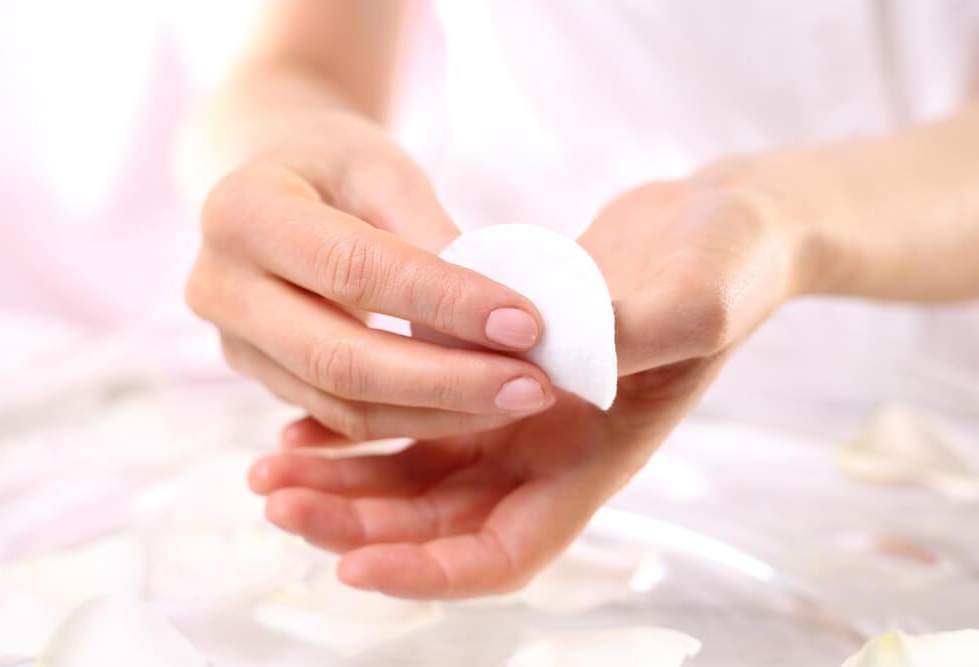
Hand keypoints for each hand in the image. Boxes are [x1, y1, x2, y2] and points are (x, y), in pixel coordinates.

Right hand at [186, 111, 556, 440]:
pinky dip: (415, 419)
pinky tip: (476, 407)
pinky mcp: (260, 377)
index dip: (445, 303)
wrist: (273, 183)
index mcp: (243, 211)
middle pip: (341, 359)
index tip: (528, 323)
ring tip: (520, 399)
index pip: (355, 269)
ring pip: (344, 405)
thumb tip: (502, 317)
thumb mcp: (382, 170)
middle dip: (449, 381)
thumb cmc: (335, 164)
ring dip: (440, 413)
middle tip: (535, 386)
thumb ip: (431, 236)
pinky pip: (342, 417)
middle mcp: (219, 286)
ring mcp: (232, 343)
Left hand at [248, 175, 804, 598]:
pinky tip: (303, 414)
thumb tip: (565, 359)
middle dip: (356, 523)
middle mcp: (550, 450)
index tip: (349, 565)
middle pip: (438, 522)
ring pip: (415, 475)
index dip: (428, 572)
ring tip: (268, 465)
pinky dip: (361, 428)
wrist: (718, 228)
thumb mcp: (695, 297)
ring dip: (344, 480)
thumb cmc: (728, 265)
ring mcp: (521, 416)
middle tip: (275, 498)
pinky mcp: (497, 374)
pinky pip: (417, 420)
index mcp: (595, 455)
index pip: (505, 553)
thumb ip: (633, 333)